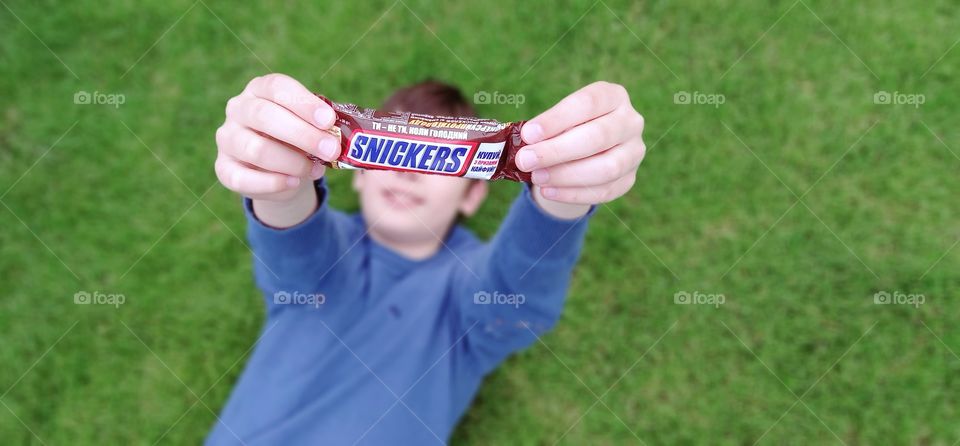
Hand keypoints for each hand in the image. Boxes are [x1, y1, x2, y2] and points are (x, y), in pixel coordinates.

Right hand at [214, 73, 341, 201]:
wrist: (277, 169)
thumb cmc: (297, 138)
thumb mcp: (310, 127)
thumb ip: (321, 129)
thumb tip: (340, 139)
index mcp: (260, 89)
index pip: (277, 87)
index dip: (304, 103)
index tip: (329, 120)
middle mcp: (238, 109)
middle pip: (265, 116)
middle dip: (302, 135)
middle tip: (331, 150)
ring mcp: (227, 138)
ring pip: (256, 149)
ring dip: (291, 162)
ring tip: (315, 170)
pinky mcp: (223, 167)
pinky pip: (242, 178)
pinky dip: (271, 183)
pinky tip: (293, 183)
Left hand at [516, 81, 644, 204]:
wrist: (585, 152)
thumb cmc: (566, 129)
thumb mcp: (558, 120)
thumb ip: (545, 130)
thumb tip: (524, 148)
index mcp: (613, 96)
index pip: (587, 103)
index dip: (556, 119)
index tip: (528, 134)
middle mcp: (630, 121)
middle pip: (598, 137)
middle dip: (557, 151)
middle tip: (525, 160)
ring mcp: (634, 152)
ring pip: (607, 168)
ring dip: (566, 175)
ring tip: (537, 177)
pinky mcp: (629, 179)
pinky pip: (605, 191)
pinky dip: (574, 193)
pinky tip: (549, 191)